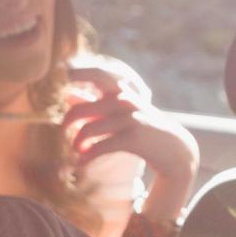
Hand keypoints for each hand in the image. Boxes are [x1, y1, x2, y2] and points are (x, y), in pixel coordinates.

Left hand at [62, 64, 198, 190]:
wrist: (174, 148)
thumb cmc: (142, 128)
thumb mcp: (121, 112)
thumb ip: (96, 103)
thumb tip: (69, 96)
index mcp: (121, 91)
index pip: (97, 74)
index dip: (77, 73)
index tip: (61, 77)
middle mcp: (124, 100)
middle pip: (83, 108)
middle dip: (68, 120)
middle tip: (63, 129)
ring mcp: (129, 118)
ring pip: (89, 129)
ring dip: (77, 143)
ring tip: (76, 151)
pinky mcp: (132, 138)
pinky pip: (100, 147)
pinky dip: (87, 157)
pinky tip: (82, 163)